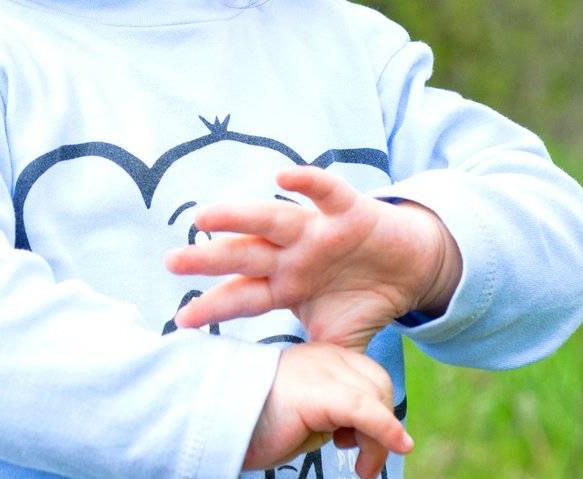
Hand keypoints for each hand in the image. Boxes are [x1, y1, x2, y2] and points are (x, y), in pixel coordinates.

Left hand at [162, 165, 461, 351]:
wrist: (410, 268)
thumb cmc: (363, 299)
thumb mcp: (337, 341)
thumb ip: (314, 366)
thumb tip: (299, 408)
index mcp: (285, 285)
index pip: (243, 297)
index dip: (214, 309)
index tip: (180, 321)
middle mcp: (292, 254)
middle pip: (243, 255)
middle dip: (208, 260)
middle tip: (172, 262)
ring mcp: (316, 231)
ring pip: (271, 219)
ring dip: (238, 217)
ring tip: (205, 217)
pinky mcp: (348, 212)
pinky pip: (326, 192)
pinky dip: (308, 181)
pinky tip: (284, 174)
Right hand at [244, 341, 412, 478]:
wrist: (218, 420)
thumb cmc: (256, 424)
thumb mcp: (307, 416)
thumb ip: (335, 415)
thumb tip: (367, 434)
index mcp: (321, 356)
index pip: (370, 377)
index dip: (378, 412)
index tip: (357, 444)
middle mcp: (325, 356)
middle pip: (379, 385)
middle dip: (382, 426)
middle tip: (362, 460)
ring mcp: (322, 370)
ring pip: (377, 401)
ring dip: (379, 442)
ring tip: (362, 469)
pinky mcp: (320, 392)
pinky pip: (367, 411)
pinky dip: (385, 433)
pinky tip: (387, 452)